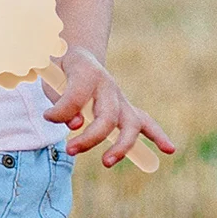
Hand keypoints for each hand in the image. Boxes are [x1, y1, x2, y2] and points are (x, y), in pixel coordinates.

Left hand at [41, 45, 175, 167]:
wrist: (77, 55)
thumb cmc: (61, 70)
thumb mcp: (51, 78)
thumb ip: (60, 101)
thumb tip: (77, 124)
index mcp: (87, 71)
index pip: (76, 98)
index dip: (60, 112)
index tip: (47, 116)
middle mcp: (107, 84)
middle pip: (107, 116)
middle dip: (90, 138)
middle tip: (69, 150)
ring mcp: (119, 97)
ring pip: (131, 123)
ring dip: (121, 146)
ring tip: (107, 162)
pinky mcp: (125, 108)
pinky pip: (145, 121)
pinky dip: (157, 135)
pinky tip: (169, 149)